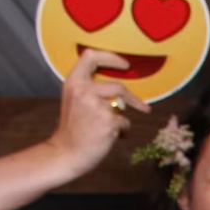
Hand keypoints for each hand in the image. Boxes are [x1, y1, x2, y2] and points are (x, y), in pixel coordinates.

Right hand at [49, 49, 151, 177]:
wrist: (67, 152)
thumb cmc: (73, 128)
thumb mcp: (74, 100)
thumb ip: (89, 88)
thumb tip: (114, 85)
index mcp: (73, 82)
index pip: (90, 56)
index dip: (110, 57)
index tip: (125, 64)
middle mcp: (84, 90)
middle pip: (117, 86)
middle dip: (132, 98)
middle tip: (143, 106)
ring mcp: (97, 106)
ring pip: (121, 107)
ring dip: (121, 118)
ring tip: (114, 128)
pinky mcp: (108, 122)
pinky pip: (124, 122)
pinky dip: (122, 129)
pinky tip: (110, 136)